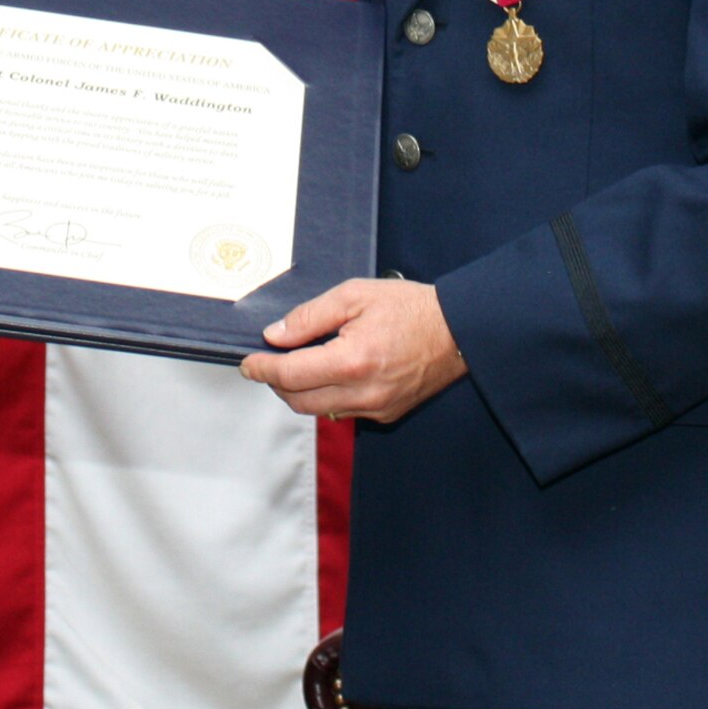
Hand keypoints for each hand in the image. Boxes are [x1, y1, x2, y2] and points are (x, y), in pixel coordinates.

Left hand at [241, 278, 464, 422]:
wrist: (459, 330)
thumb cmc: (410, 307)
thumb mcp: (353, 295)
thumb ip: (309, 316)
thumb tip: (275, 335)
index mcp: (352, 361)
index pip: (290, 375)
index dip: (262, 369)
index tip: (247, 363)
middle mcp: (363, 392)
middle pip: (299, 401)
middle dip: (276, 383)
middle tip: (266, 363)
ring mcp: (377, 407)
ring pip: (319, 411)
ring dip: (299, 392)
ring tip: (296, 365)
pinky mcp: (387, 413)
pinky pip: (343, 411)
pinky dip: (326, 396)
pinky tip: (328, 373)